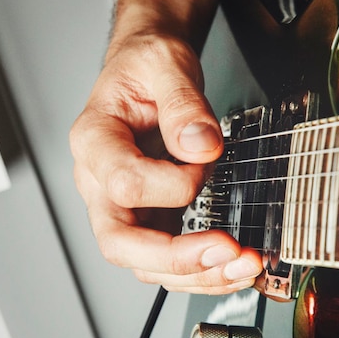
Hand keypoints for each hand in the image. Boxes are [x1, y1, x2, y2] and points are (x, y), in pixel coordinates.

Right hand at [70, 34, 262, 293]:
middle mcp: (100, 181)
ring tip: (243, 266)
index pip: (123, 184)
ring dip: (197, 273)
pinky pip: (169, 258)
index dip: (172, 182)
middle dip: (177, 258)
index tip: (205, 161)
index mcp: (95, 141)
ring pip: (146, 264)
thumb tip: (200, 147)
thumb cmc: (146, 66)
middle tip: (226, 253)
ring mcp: (123, 206)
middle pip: (120, 243)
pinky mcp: (150, 216)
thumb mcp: (164, 64)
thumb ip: (182, 103)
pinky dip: (203, 269)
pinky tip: (233, 266)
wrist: (147, 71)